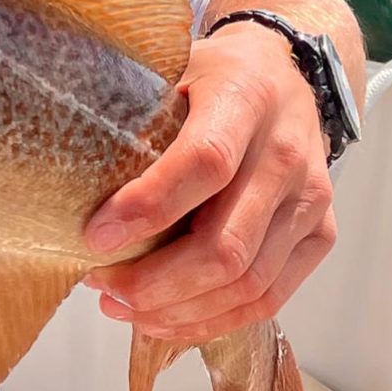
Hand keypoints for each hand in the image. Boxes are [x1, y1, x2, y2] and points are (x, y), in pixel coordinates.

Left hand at [81, 22, 337, 340]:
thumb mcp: (169, 72)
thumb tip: (71, 189)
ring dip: (177, 309)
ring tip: (121, 306)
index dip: (147, 208)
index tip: (93, 237)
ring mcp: (311, 198)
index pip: (205, 163)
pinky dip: (212, 320)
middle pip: (226, 245)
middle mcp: (287, 152)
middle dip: (154, 281)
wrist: (280, 70)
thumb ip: (135, 122)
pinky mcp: (320, 233)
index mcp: (247, 98)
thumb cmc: (209, 77)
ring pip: (248, 283)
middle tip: (101, 284)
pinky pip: (270, 297)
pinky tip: (163, 318)